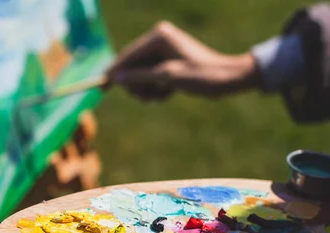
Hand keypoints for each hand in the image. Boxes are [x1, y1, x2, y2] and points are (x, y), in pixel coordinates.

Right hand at [107, 21, 260, 100]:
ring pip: (141, 74)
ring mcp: (163, 50)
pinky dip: (156, 88)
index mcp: (158, 37)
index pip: (128, 55)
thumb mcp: (168, 78)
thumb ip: (140, 77)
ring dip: (147, 89)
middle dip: (137, 85)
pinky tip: (168, 94)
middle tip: (148, 99)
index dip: (114, 72)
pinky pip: (151, 76)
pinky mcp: (168, 61)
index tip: (101, 87)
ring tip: (162, 96)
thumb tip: (116, 78)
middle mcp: (159, 39)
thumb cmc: (202, 76)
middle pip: (132, 65)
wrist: (229, 78)